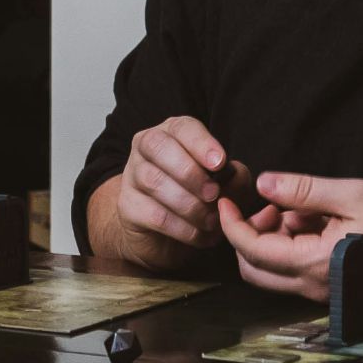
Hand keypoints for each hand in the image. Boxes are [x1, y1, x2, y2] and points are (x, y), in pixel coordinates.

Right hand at [94, 116, 254, 271]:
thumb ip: (235, 176)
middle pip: (158, 147)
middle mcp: (147, 148)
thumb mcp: (223, 182)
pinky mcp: (128, 206)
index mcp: (172, 133)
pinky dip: (182, 227)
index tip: (220, 163)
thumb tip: (235, 176)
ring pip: (154, 181)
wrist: (164, 232)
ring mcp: (132, 175)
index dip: (201, 143)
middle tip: (213, 194)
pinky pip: (154, 214)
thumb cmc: (197, 196)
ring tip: (211, 220)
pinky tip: (199, 234)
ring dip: (189, 204)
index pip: (182, 127)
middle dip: (190, 172)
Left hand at [217, 171, 362, 300]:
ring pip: (273, 273)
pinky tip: (317, 221)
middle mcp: (315, 288)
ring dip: (272, 240)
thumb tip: (262, 184)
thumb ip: (304, 191)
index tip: (224, 198)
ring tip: (301, 208)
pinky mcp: (335, 289)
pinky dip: (292, 247)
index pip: (251, 250)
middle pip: (254, 269)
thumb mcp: (353, 194)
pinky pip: (296, 272)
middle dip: (249, 234)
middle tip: (269, 204)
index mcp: (315, 265)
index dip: (231, 223)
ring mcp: (325, 292)